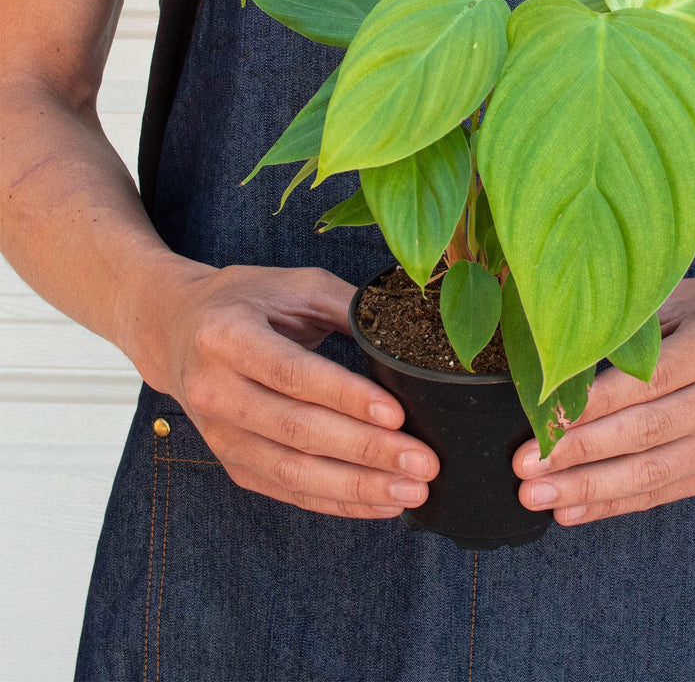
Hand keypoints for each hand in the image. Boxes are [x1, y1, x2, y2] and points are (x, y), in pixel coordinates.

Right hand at [127, 261, 439, 518]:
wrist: (176, 329)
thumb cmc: (247, 301)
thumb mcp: (295, 285)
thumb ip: (350, 306)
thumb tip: (411, 334)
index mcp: (228, 335)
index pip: (293, 373)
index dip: (346, 397)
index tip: (397, 414)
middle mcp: (215, 389)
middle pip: (297, 430)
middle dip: (366, 451)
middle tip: (423, 463)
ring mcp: (219, 434)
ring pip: (292, 472)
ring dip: (357, 487)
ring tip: (412, 492)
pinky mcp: (231, 462)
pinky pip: (287, 491)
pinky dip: (336, 502)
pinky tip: (380, 504)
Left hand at [513, 266, 694, 524]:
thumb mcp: (686, 295)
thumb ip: (633, 323)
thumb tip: (559, 350)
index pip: (647, 382)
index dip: (593, 406)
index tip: (543, 420)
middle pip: (645, 433)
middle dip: (578, 454)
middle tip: (523, 467)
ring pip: (652, 472)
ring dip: (589, 489)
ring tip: (536, 496)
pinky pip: (665, 492)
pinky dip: (616, 504)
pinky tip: (573, 511)